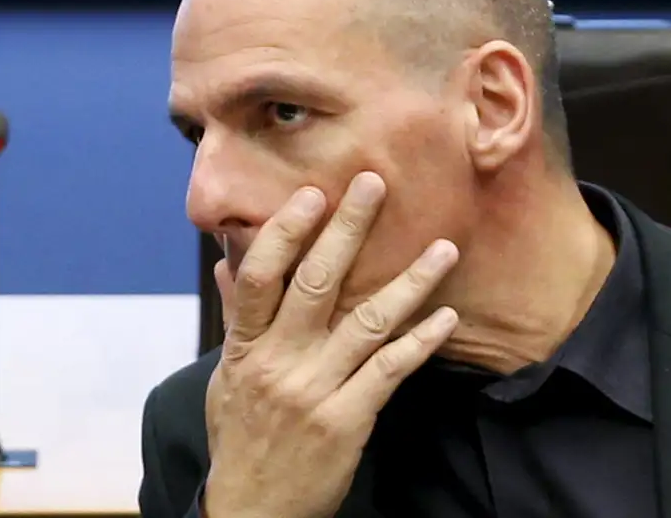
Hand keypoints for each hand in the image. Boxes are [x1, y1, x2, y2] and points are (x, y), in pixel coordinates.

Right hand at [202, 172, 459, 517]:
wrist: (253, 509)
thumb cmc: (239, 439)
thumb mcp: (224, 379)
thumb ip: (234, 320)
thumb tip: (225, 266)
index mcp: (244, 348)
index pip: (260, 277)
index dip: (286, 232)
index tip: (313, 195)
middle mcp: (278, 362)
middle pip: (316, 284)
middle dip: (348, 230)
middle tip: (375, 185)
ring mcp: (315, 390)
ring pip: (367, 322)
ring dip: (410, 282)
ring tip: (443, 248)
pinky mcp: (348, 420)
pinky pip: (390, 371)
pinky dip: (420, 341)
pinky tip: (445, 317)